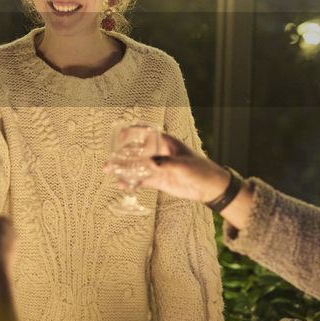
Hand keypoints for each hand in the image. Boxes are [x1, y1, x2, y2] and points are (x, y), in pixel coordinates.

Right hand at [104, 133, 228, 202]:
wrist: (210, 188)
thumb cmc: (201, 170)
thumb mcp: (185, 165)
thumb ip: (167, 163)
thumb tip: (151, 162)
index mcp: (165, 142)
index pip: (145, 132)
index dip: (131, 132)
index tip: (119, 137)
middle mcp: (158, 152)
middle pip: (135, 151)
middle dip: (120, 155)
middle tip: (109, 163)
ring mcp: (156, 166)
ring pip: (135, 165)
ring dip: (122, 169)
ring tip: (112, 174)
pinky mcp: (157, 179)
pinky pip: (140, 179)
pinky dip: (131, 182)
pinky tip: (124, 186)